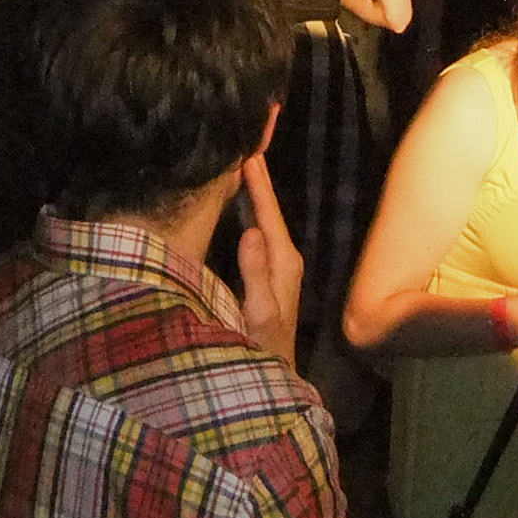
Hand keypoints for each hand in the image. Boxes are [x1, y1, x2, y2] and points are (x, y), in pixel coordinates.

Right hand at [236, 153, 304, 368]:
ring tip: (235, 163)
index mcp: (283, 261)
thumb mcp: (260, 313)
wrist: (273, 376)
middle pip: (267, 209)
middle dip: (255, 178)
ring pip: (262, 218)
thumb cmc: (264, 350)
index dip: (258, 181)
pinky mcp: (266, 273)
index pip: (267, 212)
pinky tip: (234, 204)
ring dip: (250, 193)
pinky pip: (255, 231)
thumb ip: (256, 274)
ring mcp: (276, 266)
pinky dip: (246, 212)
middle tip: (242, 141)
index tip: (247, 149)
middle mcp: (283, 258)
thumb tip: (249, 230)